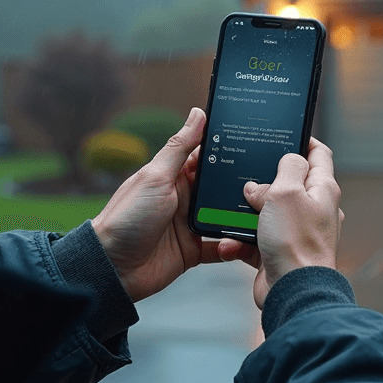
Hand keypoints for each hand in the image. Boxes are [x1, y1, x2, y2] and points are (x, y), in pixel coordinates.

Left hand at [91, 108, 256, 300]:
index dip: (227, 147)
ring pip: (225, 215)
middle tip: (268, 176)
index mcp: (173, 176)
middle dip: (241, 182)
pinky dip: (234, 245)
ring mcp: (190, 224)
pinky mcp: (194, 250)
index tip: (253, 138)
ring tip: (262, 209)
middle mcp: (184, 198)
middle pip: (220, 186)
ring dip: (240, 214)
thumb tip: (197, 114)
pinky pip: (222, 246)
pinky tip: (248, 240)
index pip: (205, 155)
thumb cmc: (127, 218)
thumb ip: (179, 147)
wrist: (113, 268)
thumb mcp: (155, 177)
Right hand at [226, 138, 343, 308]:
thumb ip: (284, 168)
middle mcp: (313, 209)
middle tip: (246, 174)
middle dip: (264, 179)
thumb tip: (278, 164)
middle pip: (288, 183)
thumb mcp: (288, 191)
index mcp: (322, 190)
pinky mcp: (279, 252)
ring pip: (268, 211)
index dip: (303, 139)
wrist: (292, 291)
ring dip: (247, 212)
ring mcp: (297, 231)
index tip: (284, 131)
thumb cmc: (296, 242)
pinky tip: (229, 241)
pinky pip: (255, 239)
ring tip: (232, 211)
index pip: (318, 154)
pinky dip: (240, 239)